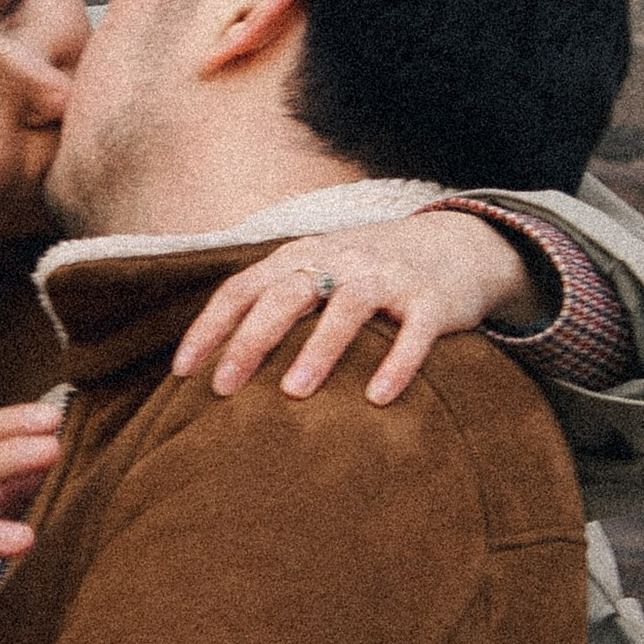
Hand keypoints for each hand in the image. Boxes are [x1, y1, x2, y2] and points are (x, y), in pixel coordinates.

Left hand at [171, 210, 542, 406]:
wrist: (459, 245)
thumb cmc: (371, 274)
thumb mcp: (321, 273)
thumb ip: (277, 302)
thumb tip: (218, 361)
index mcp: (304, 257)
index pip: (245, 286)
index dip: (211, 327)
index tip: (183, 372)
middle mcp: (342, 260)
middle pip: (288, 293)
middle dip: (252, 340)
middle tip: (223, 388)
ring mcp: (389, 277)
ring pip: (348, 307)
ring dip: (318, 349)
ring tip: (294, 394)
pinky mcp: (433, 300)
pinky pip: (414, 331)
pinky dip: (397, 363)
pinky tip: (379, 398)